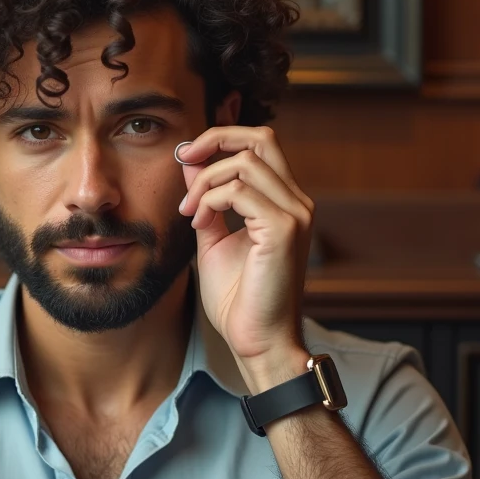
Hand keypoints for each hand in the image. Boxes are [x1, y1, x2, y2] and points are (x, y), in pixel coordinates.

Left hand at [176, 126, 314, 391]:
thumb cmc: (237, 297)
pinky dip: (210, 200)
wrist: (256, 340)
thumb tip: (191, 162)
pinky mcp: (284, 229)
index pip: (260, 144)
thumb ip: (206, 199)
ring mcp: (294, 214)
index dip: (222, 138)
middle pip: (261, 138)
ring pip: (244, 163)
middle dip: (215, 139)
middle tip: (183, 157)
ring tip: (190, 212)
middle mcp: (296, 202)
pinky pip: (239, 192)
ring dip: (205, 182)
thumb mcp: (213, 238)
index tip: (186, 155)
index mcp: (284, 201)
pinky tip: (199, 223)